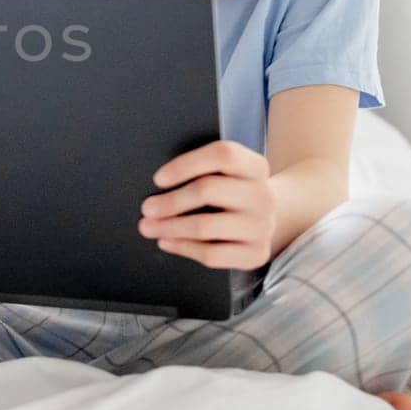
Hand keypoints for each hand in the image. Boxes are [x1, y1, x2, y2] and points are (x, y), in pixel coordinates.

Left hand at [138, 140, 276, 269]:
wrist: (264, 219)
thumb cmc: (232, 192)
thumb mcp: (227, 174)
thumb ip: (201, 172)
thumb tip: (157, 187)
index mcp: (255, 166)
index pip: (222, 155)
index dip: (186, 165)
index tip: (159, 179)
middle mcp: (262, 195)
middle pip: (208, 190)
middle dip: (170, 201)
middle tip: (147, 208)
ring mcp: (262, 227)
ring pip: (205, 226)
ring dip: (169, 227)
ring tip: (148, 227)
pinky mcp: (256, 254)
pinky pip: (211, 254)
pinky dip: (183, 248)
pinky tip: (166, 242)